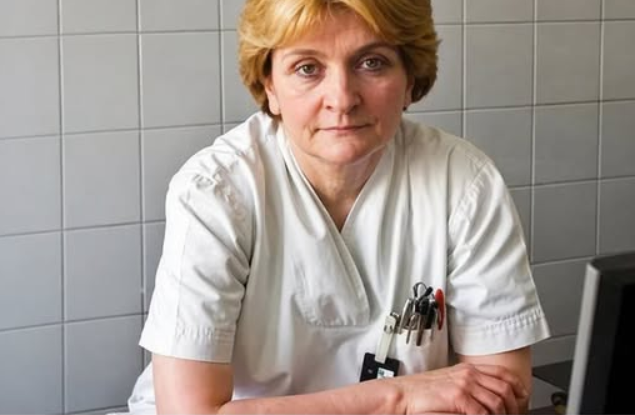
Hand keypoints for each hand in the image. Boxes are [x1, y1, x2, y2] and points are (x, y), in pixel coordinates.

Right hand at [388, 362, 528, 413]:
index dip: (518, 388)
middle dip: (514, 408)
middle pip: (504, 390)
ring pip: (496, 403)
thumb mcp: (450, 383)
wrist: (402, 395)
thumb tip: (485, 400)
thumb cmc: (421, 392)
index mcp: (468, 369)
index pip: (503, 375)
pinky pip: (482, 412)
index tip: (523, 400)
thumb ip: (469, 387)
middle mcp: (468, 374)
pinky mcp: (457, 396)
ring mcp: (464, 384)